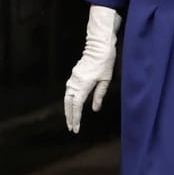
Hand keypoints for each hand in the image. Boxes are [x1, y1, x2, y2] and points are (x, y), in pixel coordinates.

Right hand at [63, 5, 122, 132]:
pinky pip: (69, 90)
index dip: (76, 118)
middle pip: (69, 104)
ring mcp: (73, 78)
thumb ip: (99, 95)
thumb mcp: (106, 80)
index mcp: (84, 85)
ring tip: (71, 120)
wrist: (99, 46)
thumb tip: (94, 109)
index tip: (75, 128)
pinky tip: (72, 106)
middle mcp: (75, 82)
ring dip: (68, 109)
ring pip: (67, 97)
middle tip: (71, 128)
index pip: (76, 106)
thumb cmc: (106, 62)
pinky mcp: (74, 75)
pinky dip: (69, 100)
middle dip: (69, 117)